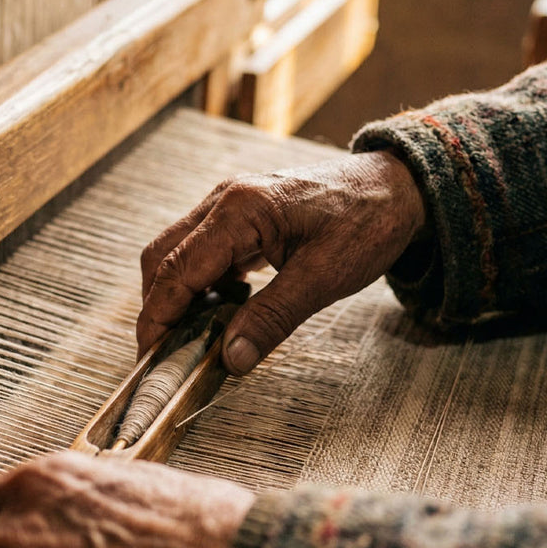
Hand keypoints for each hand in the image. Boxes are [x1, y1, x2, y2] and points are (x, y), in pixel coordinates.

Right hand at [137, 150, 428, 372]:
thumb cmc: (367, 222)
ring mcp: (231, 205)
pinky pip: (204, 251)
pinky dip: (202, 285)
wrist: (396, 187)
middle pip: (163, 258)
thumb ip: (272, 318)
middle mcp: (225, 200)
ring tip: (193, 340)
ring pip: (179, 254)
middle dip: (158, 309)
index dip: (157, 317)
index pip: (176, 269)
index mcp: (241, 210)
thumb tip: (231, 359)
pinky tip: (223, 312)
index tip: (150, 358)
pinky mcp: (242, 216)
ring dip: (179, 298)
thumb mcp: (324, 278)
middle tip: (165, 356)